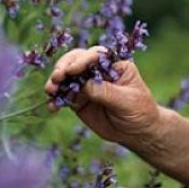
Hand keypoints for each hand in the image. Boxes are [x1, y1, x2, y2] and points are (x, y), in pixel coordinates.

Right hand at [44, 46, 160, 147]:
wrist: (137, 132)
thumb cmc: (139, 110)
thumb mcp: (127, 101)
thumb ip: (106, 92)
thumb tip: (85, 84)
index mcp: (113, 64)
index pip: (95, 55)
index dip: (82, 60)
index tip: (72, 70)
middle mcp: (97, 70)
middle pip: (76, 61)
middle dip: (64, 67)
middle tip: (57, 78)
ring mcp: (86, 84)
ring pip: (66, 77)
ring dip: (56, 82)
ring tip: (50, 91)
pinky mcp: (79, 99)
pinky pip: (64, 96)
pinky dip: (56, 100)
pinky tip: (52, 107)